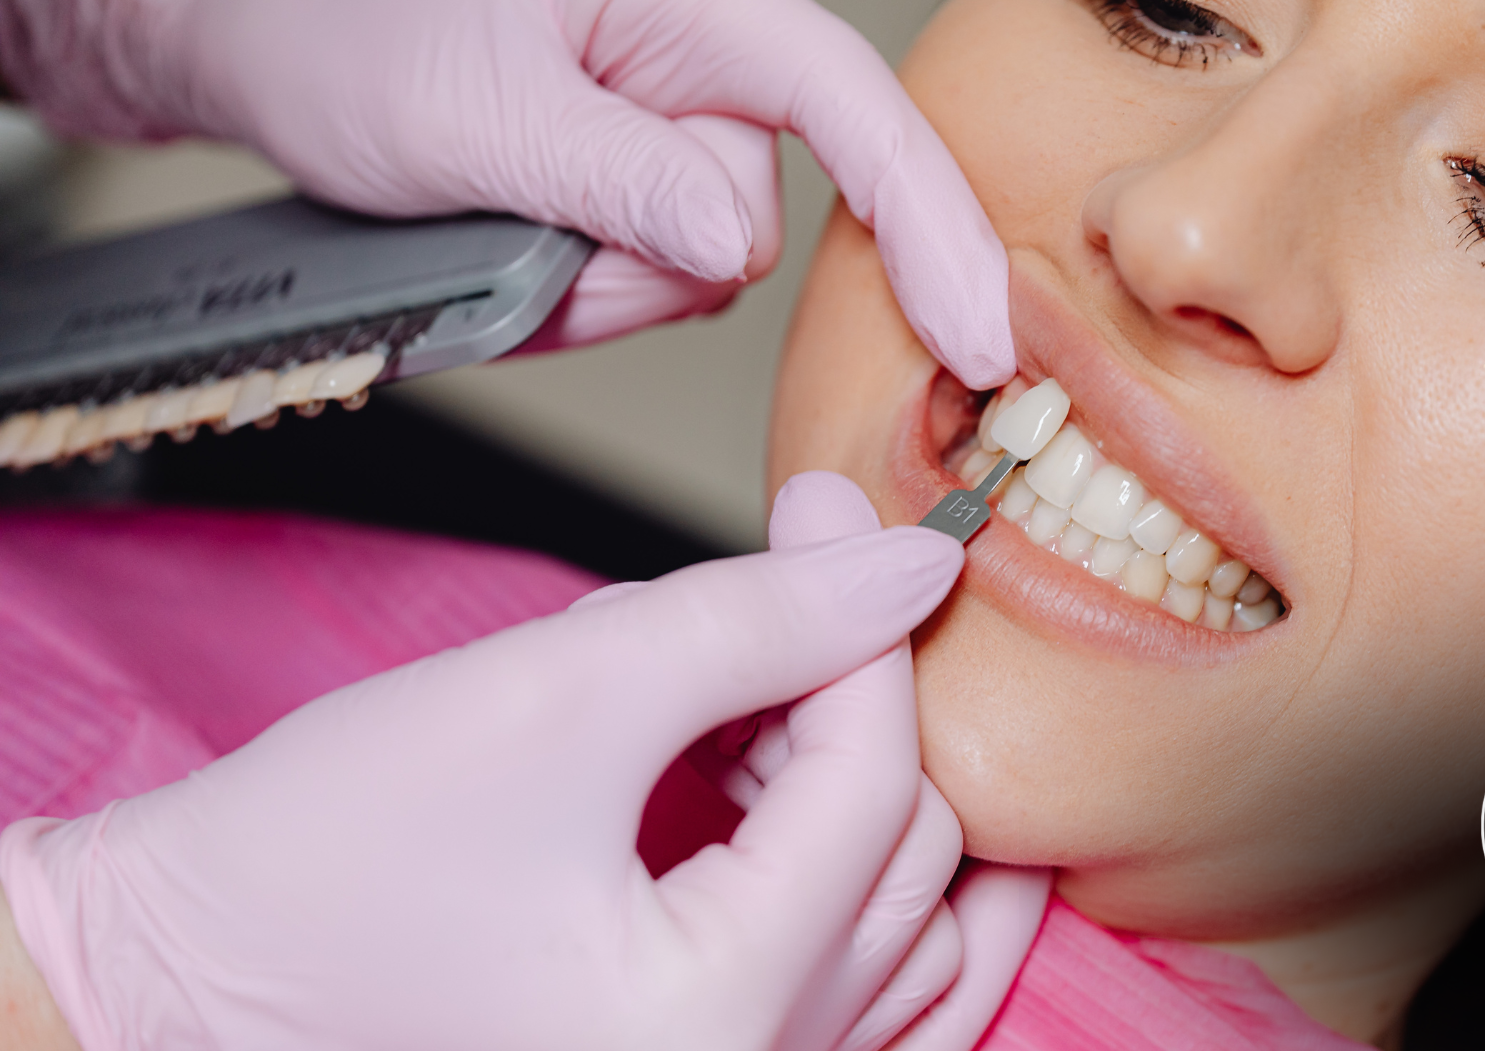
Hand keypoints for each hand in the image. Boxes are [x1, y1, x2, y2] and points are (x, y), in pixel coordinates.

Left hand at [0, 0, 1015, 388]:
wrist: (263, 48)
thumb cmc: (347, 29)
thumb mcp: (473, 111)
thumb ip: (617, 175)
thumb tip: (733, 240)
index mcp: (699, 8)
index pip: (853, 116)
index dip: (930, 228)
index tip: (978, 341)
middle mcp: (702, 73)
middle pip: (754, 228)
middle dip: (641, 267)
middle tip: (522, 234)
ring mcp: (668, 141)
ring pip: (689, 276)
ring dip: (589, 286)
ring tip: (492, 222)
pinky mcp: (635, 197)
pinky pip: (640, 288)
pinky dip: (570, 295)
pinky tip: (505, 244)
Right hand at [0, 488, 992, 1050]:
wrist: (203, 958)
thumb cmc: (332, 845)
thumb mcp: (561, 690)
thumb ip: (758, 620)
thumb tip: (911, 565)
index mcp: (711, 1020)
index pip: (872, 789)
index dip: (861, 630)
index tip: (830, 513)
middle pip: (909, 862)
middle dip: (851, 709)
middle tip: (775, 602)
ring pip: (917, 937)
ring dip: (864, 799)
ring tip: (757, 711)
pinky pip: (886, 1014)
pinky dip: (868, 896)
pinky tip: (801, 800)